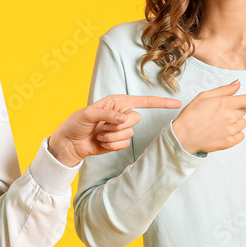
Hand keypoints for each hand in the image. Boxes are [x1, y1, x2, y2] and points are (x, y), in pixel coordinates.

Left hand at [47, 94, 181, 166]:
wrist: (69, 144)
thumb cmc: (76, 124)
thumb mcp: (88, 114)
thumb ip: (107, 115)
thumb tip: (123, 118)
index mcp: (117, 102)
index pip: (142, 101)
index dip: (160, 102)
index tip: (176, 103)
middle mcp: (121, 114)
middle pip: (135, 119)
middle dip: (118, 125)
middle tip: (102, 126)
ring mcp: (120, 129)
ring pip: (129, 134)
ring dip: (112, 136)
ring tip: (99, 135)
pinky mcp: (118, 142)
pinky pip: (123, 144)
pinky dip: (111, 145)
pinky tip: (100, 143)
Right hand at [170, 80, 245, 154]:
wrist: (183, 137)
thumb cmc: (192, 115)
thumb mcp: (204, 97)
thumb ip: (224, 90)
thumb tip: (238, 84)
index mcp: (226, 103)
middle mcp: (232, 116)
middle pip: (243, 111)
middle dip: (234, 111)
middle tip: (217, 114)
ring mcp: (232, 130)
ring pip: (242, 123)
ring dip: (233, 123)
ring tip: (216, 124)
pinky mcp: (231, 141)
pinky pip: (240, 135)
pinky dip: (233, 134)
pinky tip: (219, 133)